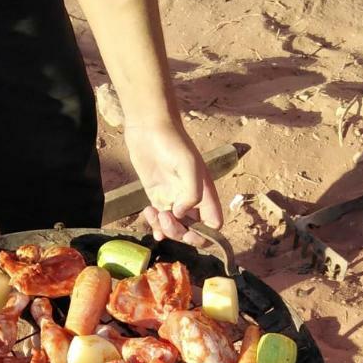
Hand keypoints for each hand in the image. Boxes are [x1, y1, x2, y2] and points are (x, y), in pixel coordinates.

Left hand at [124, 120, 222, 245]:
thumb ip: (192, 193)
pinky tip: (150, 216)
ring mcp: (174, 199)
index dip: (204, 234)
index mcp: (206, 194)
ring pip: (175, 228)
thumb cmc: (174, 143)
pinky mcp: (157, 196)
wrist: (149, 128)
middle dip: (179, 232)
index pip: (213, 225)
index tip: (189, 230)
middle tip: (166, 218)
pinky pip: (160, 220)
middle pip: (192, 231)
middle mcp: (192, 200)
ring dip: (165, 229)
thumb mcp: (189, 166)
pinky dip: (155, 225)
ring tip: (155, 213)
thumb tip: (181, 215)